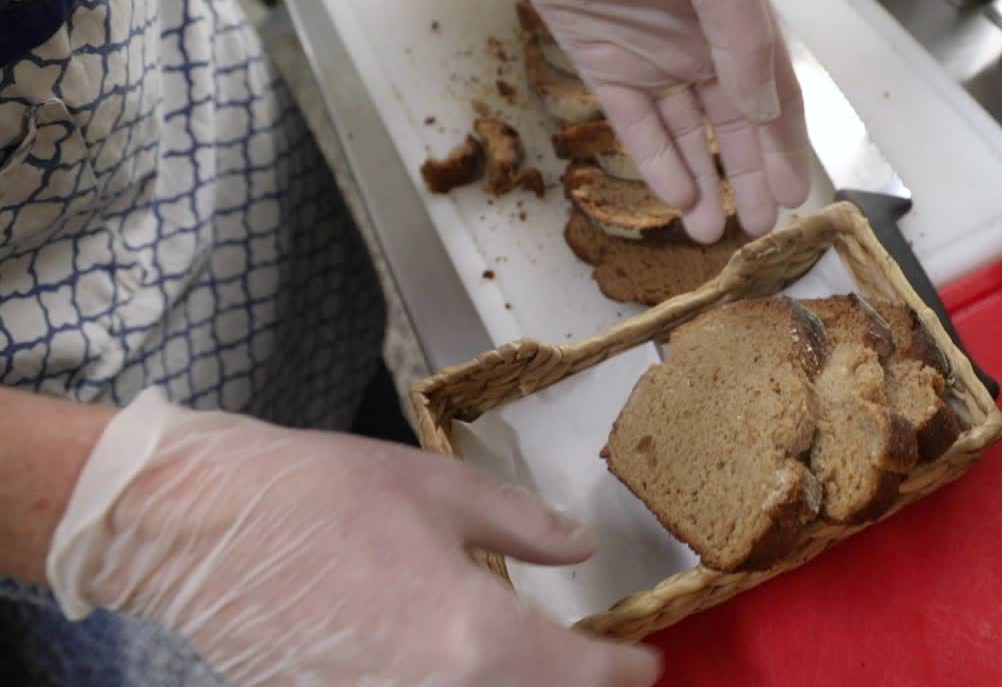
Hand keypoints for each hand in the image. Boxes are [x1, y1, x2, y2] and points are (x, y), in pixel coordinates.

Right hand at [46, 388, 659, 685]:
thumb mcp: (441, 490)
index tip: (643, 662)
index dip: (624, 671)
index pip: (581, 676)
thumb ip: (524, 528)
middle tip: (595, 668)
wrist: (200, 526)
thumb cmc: (322, 495)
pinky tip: (458, 668)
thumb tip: (579, 546)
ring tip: (535, 665)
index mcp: (476, 637)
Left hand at [517, 0, 810, 242]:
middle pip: (734, 121)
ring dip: (703, 182)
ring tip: (716, 232)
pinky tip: (677, 198)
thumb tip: (762, 111)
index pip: (775, 88)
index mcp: (738, 14)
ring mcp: (651, 53)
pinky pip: (635, 123)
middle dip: (751, 175)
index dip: (788, 141)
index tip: (799, 192)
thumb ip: (742, 35)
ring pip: (686, 132)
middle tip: (762, 229)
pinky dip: (656, 161)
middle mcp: (701, 39)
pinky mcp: (604, 62)